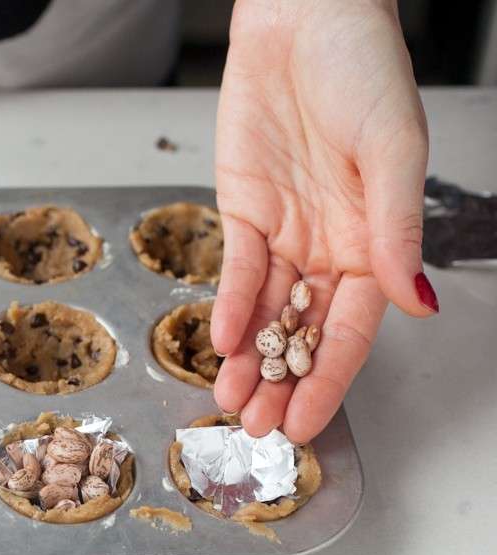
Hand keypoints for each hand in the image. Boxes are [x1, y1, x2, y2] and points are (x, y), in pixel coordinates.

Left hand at [211, 0, 435, 442]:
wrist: (303, 19)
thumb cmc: (362, 71)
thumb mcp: (392, 152)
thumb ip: (395, 232)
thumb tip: (417, 305)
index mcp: (375, 242)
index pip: (351, 330)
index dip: (329, 380)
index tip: (310, 423)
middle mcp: (329, 247)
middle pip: (302, 332)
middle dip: (282, 383)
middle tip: (259, 429)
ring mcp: (284, 233)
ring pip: (264, 312)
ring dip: (248, 358)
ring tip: (232, 402)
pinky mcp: (243, 210)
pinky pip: (235, 270)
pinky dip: (226, 305)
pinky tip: (222, 340)